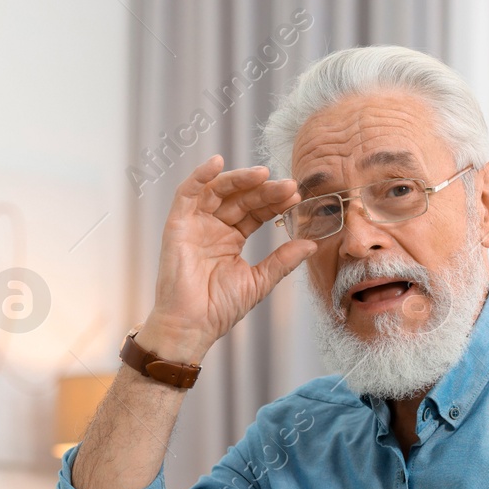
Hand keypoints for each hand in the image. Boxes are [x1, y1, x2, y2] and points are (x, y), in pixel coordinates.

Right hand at [139, 156, 318, 363]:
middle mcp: (213, 228)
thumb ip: (282, 261)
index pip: (256, 212)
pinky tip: (217, 162)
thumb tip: (311, 244)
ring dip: (240, 179)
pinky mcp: (177, 225)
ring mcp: (195, 224)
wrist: (192, 326)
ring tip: (264, 175)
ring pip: (219, 190)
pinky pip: (187, 193)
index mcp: (231, 239)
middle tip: (288, 187)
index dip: (275, 202)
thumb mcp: (259, 281)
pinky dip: (200, 176)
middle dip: (265, 191)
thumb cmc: (219, 309)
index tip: (296, 196)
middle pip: (241, 198)